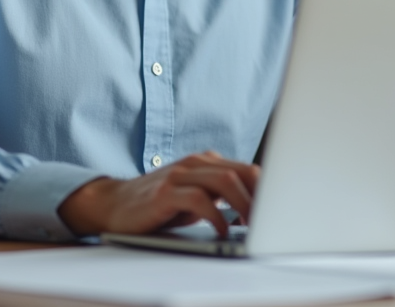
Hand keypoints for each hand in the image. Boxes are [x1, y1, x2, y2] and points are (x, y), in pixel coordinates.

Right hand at [58, 151, 258, 237]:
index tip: (281, 211)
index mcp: (206, 162)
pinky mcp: (165, 193)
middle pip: (241, 172)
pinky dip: (216, 217)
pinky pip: (200, 200)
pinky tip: (221, 231)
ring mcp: (179, 175)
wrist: (113, 204)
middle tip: (271, 221)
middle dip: (261, 197)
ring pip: (224, 181)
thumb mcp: (195, 197)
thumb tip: (259, 208)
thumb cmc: (159, 205)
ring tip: (252, 226)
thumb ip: (221, 195)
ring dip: (244, 205)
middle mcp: (195, 163)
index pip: (247, 170)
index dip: (267, 190)